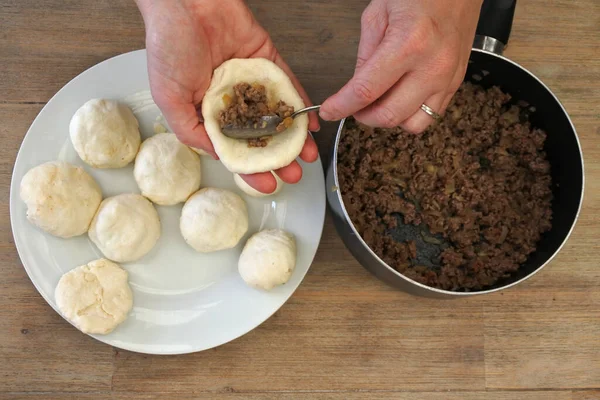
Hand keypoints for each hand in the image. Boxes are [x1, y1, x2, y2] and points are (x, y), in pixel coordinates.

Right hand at [134, 0, 319, 192]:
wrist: (184, 1)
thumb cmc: (168, 46)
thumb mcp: (169, 99)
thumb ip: (192, 130)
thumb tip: (218, 154)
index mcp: (207, 112)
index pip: (233, 148)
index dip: (251, 169)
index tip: (268, 184)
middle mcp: (232, 99)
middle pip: (261, 135)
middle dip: (279, 157)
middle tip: (295, 173)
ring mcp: (251, 80)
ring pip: (277, 114)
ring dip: (294, 136)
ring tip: (308, 155)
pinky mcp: (267, 59)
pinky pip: (287, 84)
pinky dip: (299, 103)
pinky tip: (309, 123)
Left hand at [319, 0, 481, 132]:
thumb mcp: (378, 14)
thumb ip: (365, 56)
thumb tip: (355, 89)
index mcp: (408, 44)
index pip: (366, 91)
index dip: (342, 106)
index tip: (329, 111)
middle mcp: (432, 66)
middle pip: (389, 115)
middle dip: (364, 116)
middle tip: (354, 107)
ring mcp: (448, 78)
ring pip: (412, 124)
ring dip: (390, 119)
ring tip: (379, 102)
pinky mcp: (457, 83)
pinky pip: (431, 115)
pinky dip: (411, 114)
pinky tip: (400, 97)